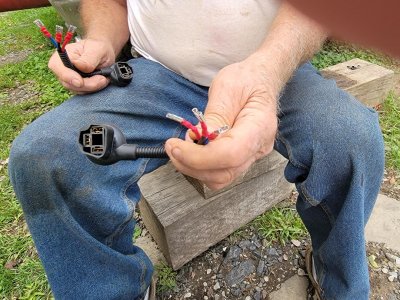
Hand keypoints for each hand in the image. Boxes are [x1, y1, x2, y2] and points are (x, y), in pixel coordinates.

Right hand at [48, 39, 115, 93]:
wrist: (104, 55)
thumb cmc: (98, 49)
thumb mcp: (97, 50)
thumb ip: (88, 58)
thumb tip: (78, 65)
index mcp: (63, 54)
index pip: (57, 66)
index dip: (67, 76)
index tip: (80, 82)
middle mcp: (63, 67)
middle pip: (68, 82)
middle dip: (87, 84)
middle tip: (102, 79)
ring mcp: (68, 78)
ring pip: (76, 89)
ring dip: (92, 87)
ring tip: (104, 78)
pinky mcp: (76, 86)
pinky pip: (83, 92)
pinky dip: (93, 89)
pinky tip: (101, 82)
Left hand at [165, 55, 277, 189]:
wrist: (259, 81)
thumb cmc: (246, 79)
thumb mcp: (227, 87)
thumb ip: (214, 115)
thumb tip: (197, 138)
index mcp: (260, 126)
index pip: (230, 154)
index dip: (200, 157)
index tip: (175, 146)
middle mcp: (258, 147)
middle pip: (224, 173)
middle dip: (192, 165)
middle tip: (171, 146)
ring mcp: (251, 156)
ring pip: (220, 178)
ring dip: (193, 168)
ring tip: (179, 148)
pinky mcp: (240, 159)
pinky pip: (219, 173)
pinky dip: (200, 167)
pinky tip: (190, 151)